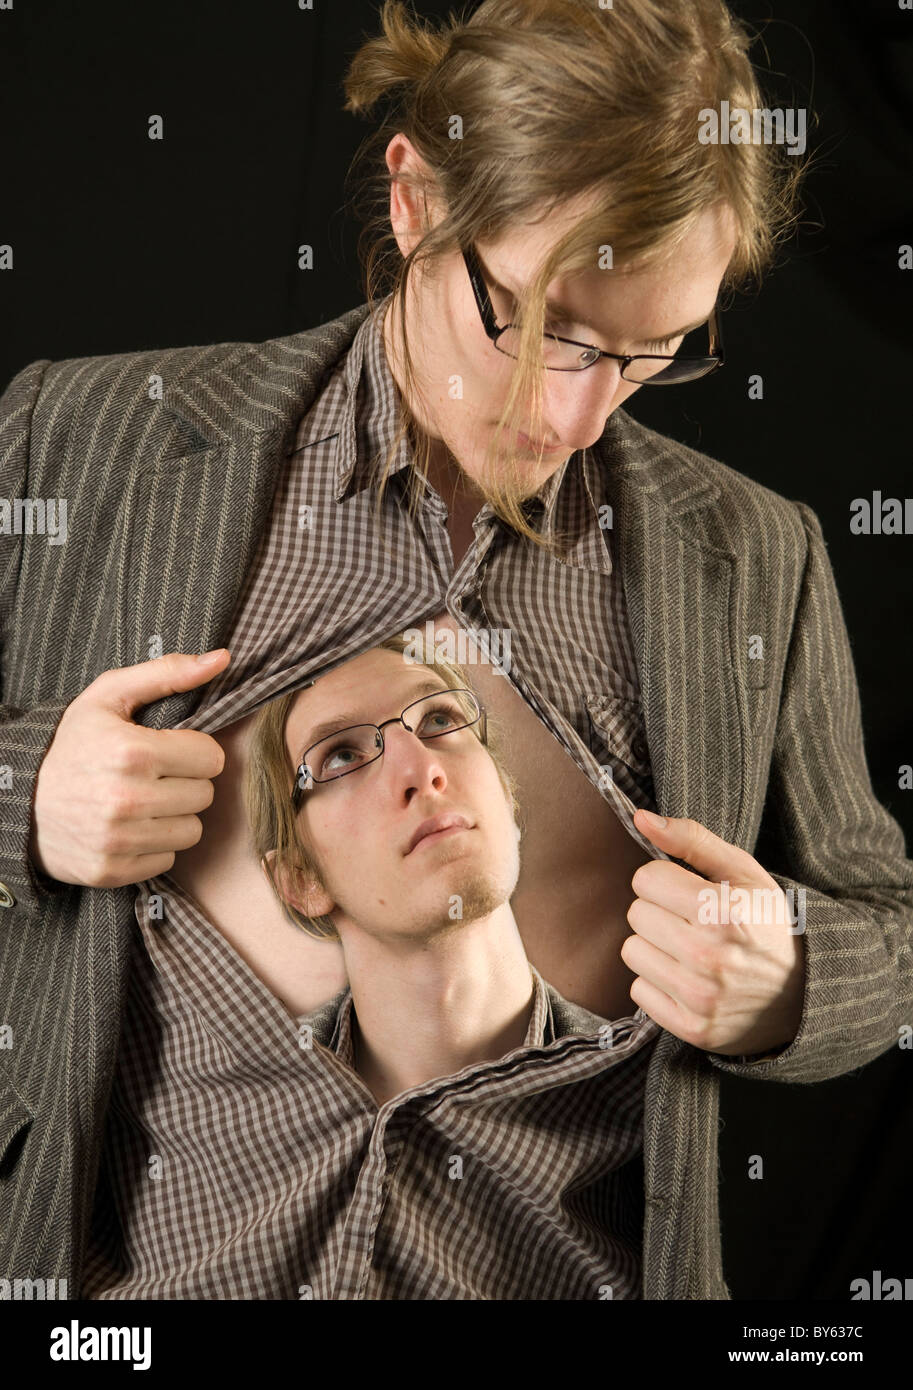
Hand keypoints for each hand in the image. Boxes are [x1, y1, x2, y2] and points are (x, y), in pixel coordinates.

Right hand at [29, 649, 230, 888]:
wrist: (18, 799)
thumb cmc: (73, 744)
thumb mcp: (109, 697)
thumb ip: (167, 673)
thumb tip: (222, 659)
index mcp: (132, 752)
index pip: (211, 758)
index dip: (194, 751)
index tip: (170, 750)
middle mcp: (127, 799)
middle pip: (205, 795)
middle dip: (186, 783)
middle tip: (155, 776)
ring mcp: (119, 840)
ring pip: (192, 831)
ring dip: (175, 816)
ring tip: (145, 801)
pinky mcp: (112, 870)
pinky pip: (167, 860)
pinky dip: (154, 846)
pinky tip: (131, 828)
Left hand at [622, 809, 804, 1055]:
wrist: (801, 993)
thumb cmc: (764, 922)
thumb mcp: (742, 872)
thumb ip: (691, 839)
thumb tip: (641, 818)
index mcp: (723, 911)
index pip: (645, 879)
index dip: (664, 880)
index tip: (687, 891)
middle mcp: (710, 956)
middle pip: (636, 914)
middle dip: (659, 911)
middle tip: (690, 921)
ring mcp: (700, 996)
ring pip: (631, 951)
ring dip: (654, 946)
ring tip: (688, 949)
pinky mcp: (692, 1027)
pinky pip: (638, 990)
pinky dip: (657, 982)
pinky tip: (687, 978)